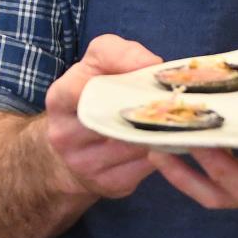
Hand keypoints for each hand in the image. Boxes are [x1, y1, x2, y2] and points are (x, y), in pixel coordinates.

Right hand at [44, 33, 162, 200]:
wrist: (70, 156)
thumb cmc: (90, 99)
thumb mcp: (93, 67)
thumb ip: (117, 53)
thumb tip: (152, 65)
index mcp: (59, 100)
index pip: (83, 86)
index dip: (122, 72)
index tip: (150, 66)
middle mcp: (66, 136)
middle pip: (120, 115)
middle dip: (152, 103)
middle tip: (175, 92)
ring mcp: (87, 164)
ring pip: (139, 141)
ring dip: (163, 127)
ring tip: (177, 113)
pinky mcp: (110, 184)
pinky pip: (148, 165)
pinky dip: (164, 149)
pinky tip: (168, 136)